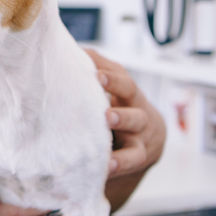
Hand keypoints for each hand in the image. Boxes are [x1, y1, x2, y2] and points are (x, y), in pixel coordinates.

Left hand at [85, 49, 165, 178]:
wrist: (149, 140)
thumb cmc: (120, 106)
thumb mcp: (111, 87)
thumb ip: (93, 67)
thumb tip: (66, 48)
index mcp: (125, 88)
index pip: (119, 75)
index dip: (108, 75)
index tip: (94, 72)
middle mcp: (136, 105)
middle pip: (130, 93)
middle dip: (115, 89)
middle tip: (101, 93)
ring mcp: (140, 131)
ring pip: (135, 125)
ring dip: (122, 122)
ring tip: (107, 123)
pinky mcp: (139, 155)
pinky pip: (132, 159)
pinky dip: (120, 163)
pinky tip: (106, 167)